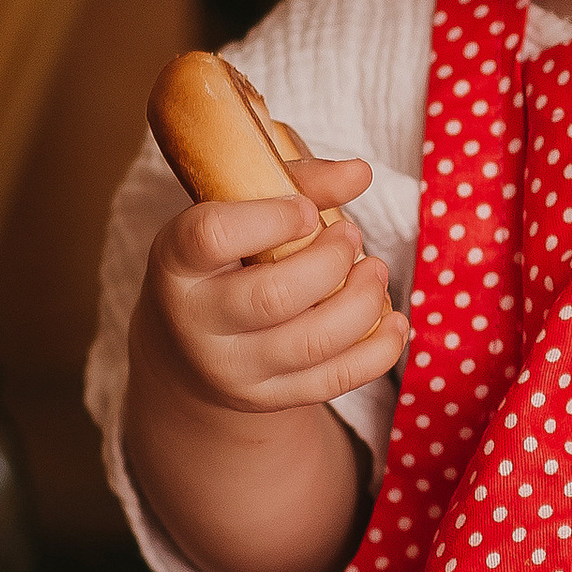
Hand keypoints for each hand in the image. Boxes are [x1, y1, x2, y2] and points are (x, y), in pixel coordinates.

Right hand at [129, 171, 407, 424]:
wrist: (189, 343)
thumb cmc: (226, 256)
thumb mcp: (239, 209)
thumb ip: (298, 181)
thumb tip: (360, 173)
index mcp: (177, 260)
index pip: (211, 236)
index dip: (269, 218)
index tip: (306, 210)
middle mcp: (195, 320)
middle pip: (272, 297)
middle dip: (331, 262)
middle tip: (351, 236)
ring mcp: (231, 367)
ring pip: (310, 344)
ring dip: (362, 303)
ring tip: (374, 271)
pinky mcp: (267, 397)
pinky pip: (332, 381)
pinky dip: (377, 352)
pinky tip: (393, 322)